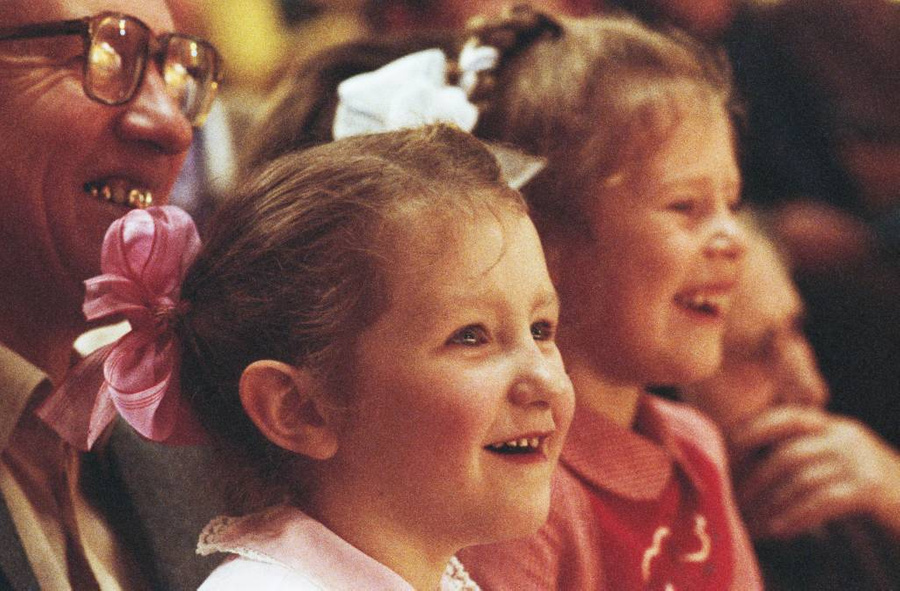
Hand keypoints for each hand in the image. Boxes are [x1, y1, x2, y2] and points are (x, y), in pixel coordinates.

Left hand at [727, 405, 899, 539]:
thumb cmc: (870, 492)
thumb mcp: (838, 464)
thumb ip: (805, 458)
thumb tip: (750, 468)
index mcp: (835, 427)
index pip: (788, 417)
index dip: (755, 428)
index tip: (729, 446)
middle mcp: (847, 438)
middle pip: (788, 454)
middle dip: (756, 480)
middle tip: (734, 503)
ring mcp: (861, 462)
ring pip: (802, 480)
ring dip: (771, 505)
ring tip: (752, 525)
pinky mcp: (872, 490)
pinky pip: (823, 501)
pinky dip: (797, 516)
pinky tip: (779, 530)